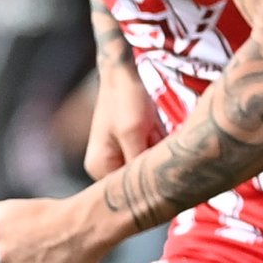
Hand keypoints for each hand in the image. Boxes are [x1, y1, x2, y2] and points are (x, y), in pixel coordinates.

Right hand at [81, 58, 158, 179]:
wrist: (123, 73)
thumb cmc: (125, 99)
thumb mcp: (133, 132)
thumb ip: (140, 162)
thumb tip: (155, 188)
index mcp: (99, 167)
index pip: (129, 189)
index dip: (150, 181)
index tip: (163, 162)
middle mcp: (105, 167)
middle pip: (139, 178)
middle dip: (153, 161)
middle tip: (153, 135)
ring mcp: (117, 158)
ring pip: (147, 166)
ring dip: (157, 150)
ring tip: (151, 128)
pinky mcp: (129, 147)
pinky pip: (149, 155)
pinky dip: (156, 143)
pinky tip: (153, 128)